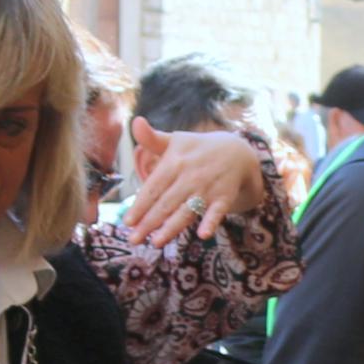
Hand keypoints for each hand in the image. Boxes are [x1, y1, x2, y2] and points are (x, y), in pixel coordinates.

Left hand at [122, 125, 269, 242]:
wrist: (236, 151)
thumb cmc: (197, 148)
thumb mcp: (175, 141)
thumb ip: (152, 138)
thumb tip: (135, 121)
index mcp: (174, 162)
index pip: (153, 188)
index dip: (139, 205)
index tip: (127, 222)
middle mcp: (190, 176)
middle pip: (166, 203)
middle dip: (149, 222)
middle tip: (133, 240)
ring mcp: (208, 187)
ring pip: (186, 211)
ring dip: (172, 228)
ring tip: (156, 242)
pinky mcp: (224, 197)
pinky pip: (217, 212)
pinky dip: (211, 221)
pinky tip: (203, 234)